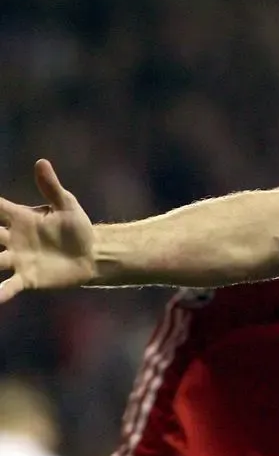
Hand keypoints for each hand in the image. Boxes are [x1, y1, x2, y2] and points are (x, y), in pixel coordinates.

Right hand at [0, 160, 95, 302]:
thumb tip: (41, 162)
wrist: (92, 255)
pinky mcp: (28, 278)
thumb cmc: (77, 228)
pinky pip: (9, 286)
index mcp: (19, 218)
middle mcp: (11, 239)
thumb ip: (51, 187)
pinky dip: (0, 293)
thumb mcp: (66, 205)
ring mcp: (17, 259)